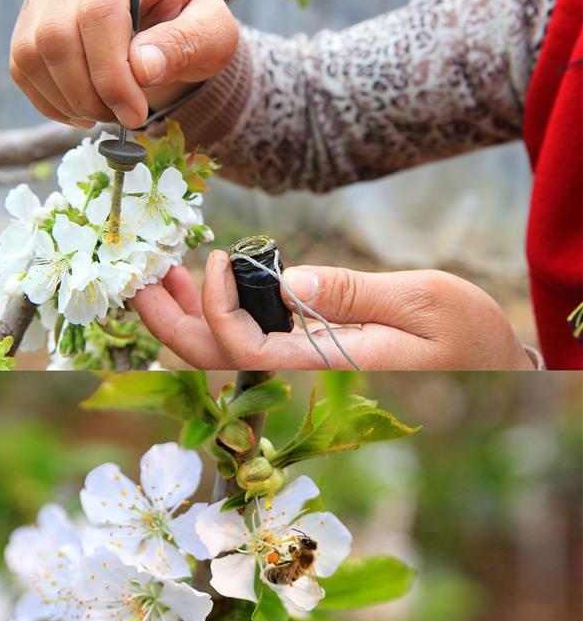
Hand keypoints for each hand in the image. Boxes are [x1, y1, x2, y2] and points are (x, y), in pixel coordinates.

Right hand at [9, 0, 237, 127]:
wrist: (177, 29)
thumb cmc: (197, 28)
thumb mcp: (213, 36)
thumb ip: (184, 46)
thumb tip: (140, 67)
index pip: (99, 11)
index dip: (111, 73)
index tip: (135, 113)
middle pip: (58, 33)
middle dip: (89, 92)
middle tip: (123, 120)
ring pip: (31, 50)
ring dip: (67, 99)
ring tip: (105, 115)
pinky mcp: (35, 16)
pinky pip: (21, 64)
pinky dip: (48, 100)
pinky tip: (81, 112)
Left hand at [133, 252, 535, 369]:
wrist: (486, 363)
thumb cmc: (466, 339)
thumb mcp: (423, 304)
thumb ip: (357, 295)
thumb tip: (290, 282)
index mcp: (325, 359)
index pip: (242, 346)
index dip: (214, 305)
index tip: (215, 256)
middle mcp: (302, 364)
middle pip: (214, 358)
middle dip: (166, 322)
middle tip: (135, 278)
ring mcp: (302, 356)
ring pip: (222, 349)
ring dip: (181, 315)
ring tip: (155, 275)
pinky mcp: (309, 343)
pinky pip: (246, 334)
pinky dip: (212, 308)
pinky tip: (199, 282)